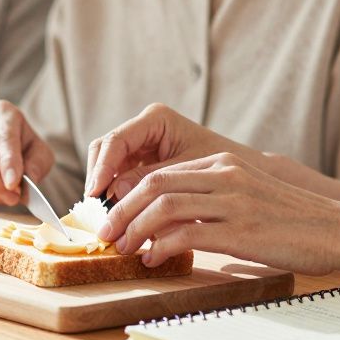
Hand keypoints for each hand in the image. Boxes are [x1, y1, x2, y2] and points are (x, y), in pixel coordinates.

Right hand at [0, 100, 53, 206]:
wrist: (9, 152)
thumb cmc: (26, 150)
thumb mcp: (41, 154)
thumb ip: (36, 165)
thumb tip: (26, 183)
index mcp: (3, 113)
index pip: (2, 137)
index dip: (7, 162)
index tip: (13, 184)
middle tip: (12, 198)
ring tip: (4, 198)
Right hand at [85, 103, 253, 201]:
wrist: (244, 176)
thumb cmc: (223, 171)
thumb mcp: (187, 176)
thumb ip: (151, 180)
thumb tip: (113, 193)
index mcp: (156, 120)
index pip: (116, 141)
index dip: (102, 168)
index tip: (95, 194)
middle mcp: (143, 128)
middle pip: (105, 150)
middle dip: (98, 180)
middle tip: (96, 212)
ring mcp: (140, 145)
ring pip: (108, 165)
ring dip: (104, 191)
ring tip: (106, 219)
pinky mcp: (141, 164)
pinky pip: (119, 177)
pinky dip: (116, 196)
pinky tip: (119, 217)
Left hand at [98, 153, 339, 275]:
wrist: (338, 229)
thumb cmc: (292, 220)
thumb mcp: (247, 195)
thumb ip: (210, 199)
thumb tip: (165, 221)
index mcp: (223, 164)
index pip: (161, 172)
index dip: (130, 194)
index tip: (113, 215)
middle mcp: (225, 175)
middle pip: (154, 184)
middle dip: (122, 209)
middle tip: (106, 232)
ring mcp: (233, 201)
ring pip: (164, 206)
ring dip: (135, 228)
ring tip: (123, 247)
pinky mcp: (242, 230)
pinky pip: (188, 234)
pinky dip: (162, 247)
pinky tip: (154, 259)